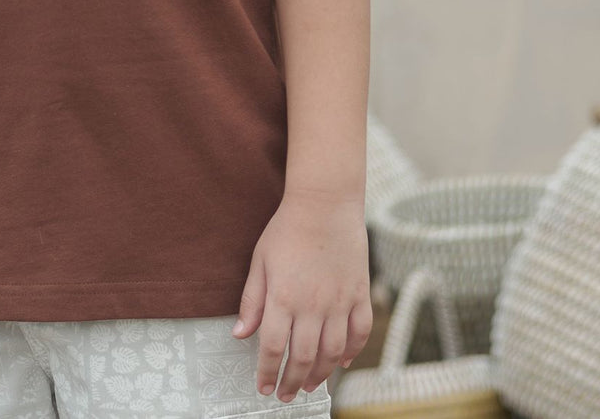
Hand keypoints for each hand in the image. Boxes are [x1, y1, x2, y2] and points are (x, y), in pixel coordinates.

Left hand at [231, 188, 372, 402]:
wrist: (324, 204)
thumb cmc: (287, 229)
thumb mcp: (260, 261)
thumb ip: (251, 300)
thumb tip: (239, 335)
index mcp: (284, 297)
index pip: (273, 347)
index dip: (268, 372)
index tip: (264, 387)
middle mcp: (313, 305)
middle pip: (304, 357)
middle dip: (292, 381)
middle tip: (285, 394)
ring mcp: (340, 301)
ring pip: (333, 352)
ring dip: (321, 374)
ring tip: (309, 386)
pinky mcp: (360, 294)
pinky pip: (360, 333)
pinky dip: (352, 352)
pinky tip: (341, 362)